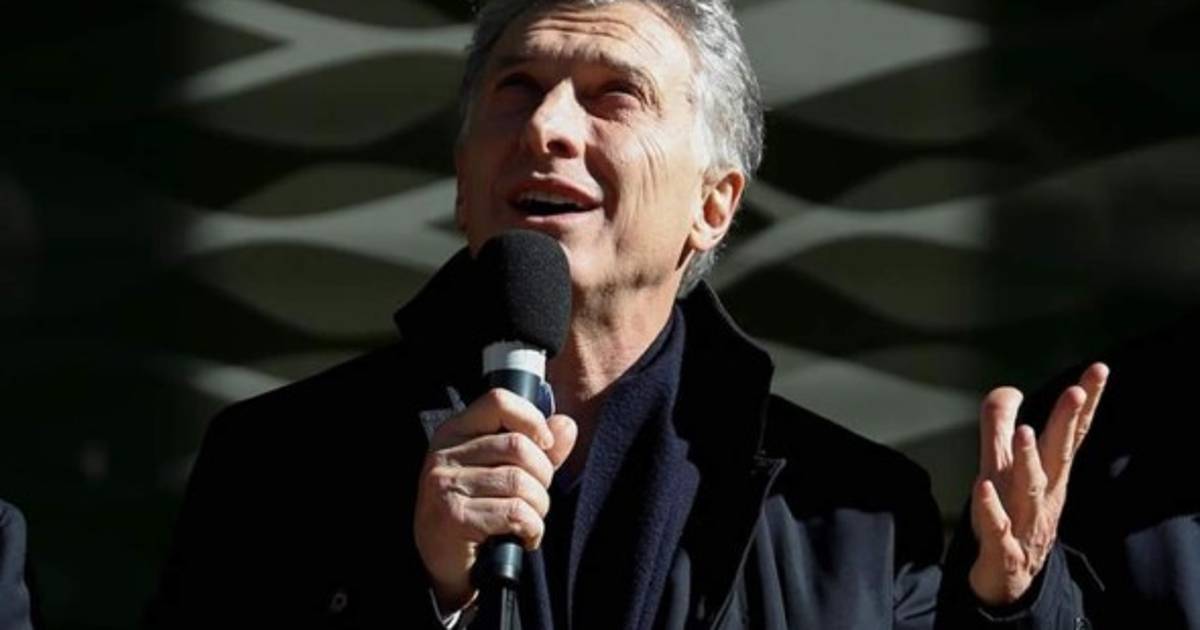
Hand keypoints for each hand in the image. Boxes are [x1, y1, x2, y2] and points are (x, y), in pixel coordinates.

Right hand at [414, 389, 576, 611]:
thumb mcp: (504, 471)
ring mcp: (445, 484)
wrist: (445, 564)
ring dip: (538, 507)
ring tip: (529, 519)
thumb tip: (566, 425)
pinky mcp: (453, 516)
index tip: (545, 447)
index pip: (499, 401)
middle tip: (536, 497)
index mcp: (456, 432)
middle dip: (543, 476)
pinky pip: (515, 513)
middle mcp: (444, 454)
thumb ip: (538, 448)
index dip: (532, 419)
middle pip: (518, 446)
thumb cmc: (478, 512)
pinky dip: (531, 529)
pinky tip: (523, 537)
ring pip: (520, 482)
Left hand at [968, 362, 1108, 604]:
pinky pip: (998, 527)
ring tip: (1026, 433)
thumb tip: (1008, 389)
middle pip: (1058, 455)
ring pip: (1030, 489)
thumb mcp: (1004, 467)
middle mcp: (1042, 494)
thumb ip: (1002, 426)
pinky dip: (993, 509)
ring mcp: (1024, 521)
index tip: (1099, 369)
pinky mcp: (1002, 546)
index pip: (1070, 433)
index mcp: (1049, 473)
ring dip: (1029, 461)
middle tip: (1075, 391)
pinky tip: (985, 489)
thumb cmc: (1013, 513)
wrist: (1010, 578)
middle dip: (1066, 423)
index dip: (1085, 402)